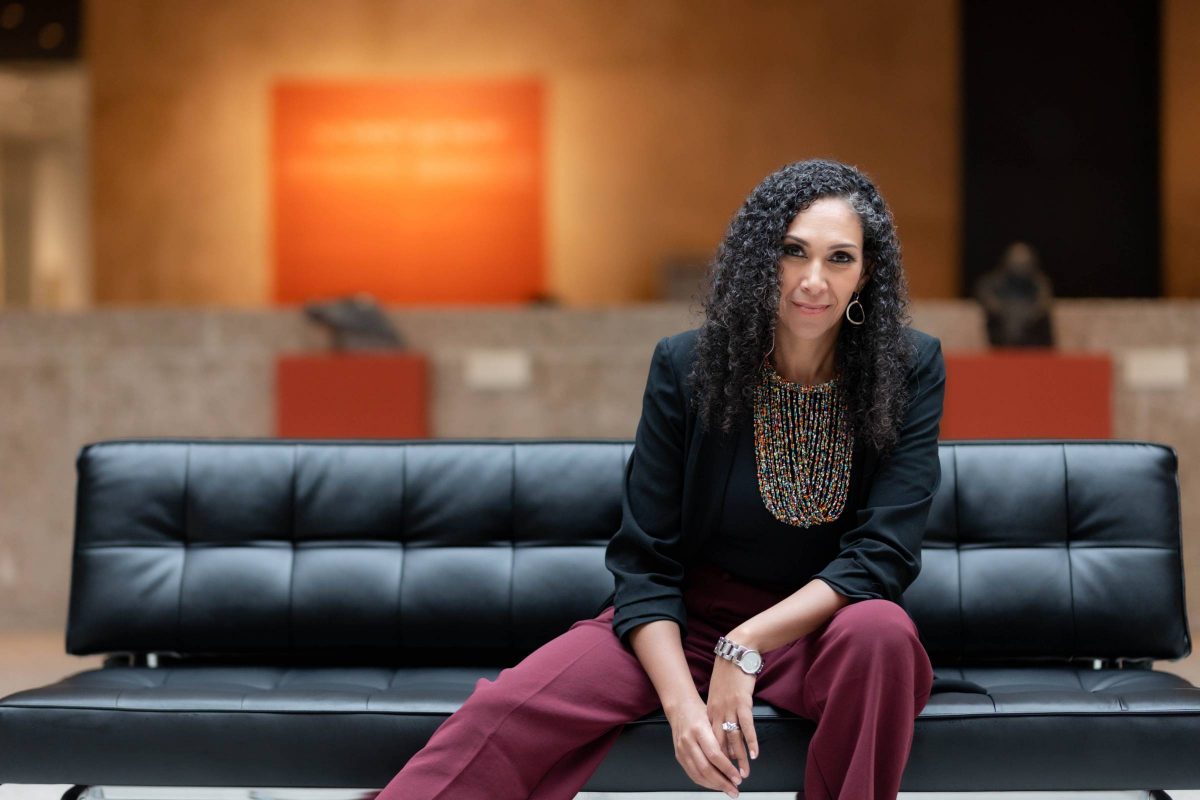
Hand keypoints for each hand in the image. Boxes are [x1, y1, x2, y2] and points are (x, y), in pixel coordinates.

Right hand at [664, 694, 744, 797]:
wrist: (679, 707)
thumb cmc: (699, 711)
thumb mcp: (713, 720)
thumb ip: (722, 740)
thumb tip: (736, 761)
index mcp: (699, 730)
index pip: (714, 755)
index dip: (727, 769)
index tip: (737, 778)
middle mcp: (688, 741)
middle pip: (706, 768)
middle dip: (722, 782)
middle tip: (734, 789)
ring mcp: (681, 749)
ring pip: (698, 774)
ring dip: (714, 785)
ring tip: (727, 789)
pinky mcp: (678, 755)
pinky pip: (691, 773)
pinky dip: (704, 782)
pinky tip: (714, 784)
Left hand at [706, 656, 759, 780]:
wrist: (736, 653)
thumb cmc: (729, 673)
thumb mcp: (718, 694)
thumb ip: (718, 711)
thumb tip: (724, 728)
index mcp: (710, 711)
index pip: (711, 740)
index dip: (715, 758)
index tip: (718, 771)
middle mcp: (717, 712)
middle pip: (720, 744)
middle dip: (725, 764)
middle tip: (731, 780)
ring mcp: (729, 708)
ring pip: (733, 739)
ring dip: (739, 758)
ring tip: (744, 773)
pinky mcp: (742, 703)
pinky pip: (746, 726)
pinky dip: (751, 741)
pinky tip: (754, 754)